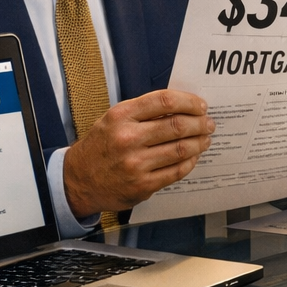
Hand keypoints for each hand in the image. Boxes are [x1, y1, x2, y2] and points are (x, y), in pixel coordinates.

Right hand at [62, 89, 213, 215]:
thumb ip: (144, 112)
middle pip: (177, 126)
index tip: (201, 105)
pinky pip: (176, 171)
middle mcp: (127, 139)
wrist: (78, 180)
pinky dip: (190, 162)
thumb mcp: (114, 120)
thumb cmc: (101, 145)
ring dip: (199, 142)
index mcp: (121, 116)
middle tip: (208, 123)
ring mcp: (135, 164)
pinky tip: (193, 156)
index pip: (164, 101)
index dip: (189, 102)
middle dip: (200, 123)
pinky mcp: (143, 185)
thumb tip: (182, 106)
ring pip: (181, 149)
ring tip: (205, 139)